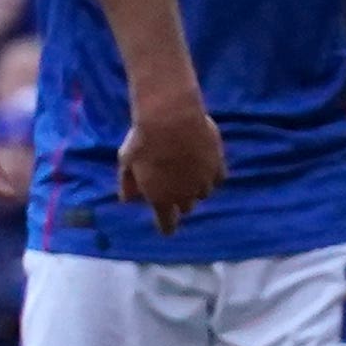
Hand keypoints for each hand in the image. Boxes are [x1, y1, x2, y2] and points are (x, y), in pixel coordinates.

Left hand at [117, 90, 225, 232]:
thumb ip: (128, 183)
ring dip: (196, 187)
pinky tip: (205, 166)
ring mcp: (203, 181)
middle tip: (172, 184)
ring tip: (188, 172)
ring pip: (203, 193)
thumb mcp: (127, 161)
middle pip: (186, 207)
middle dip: (179, 200)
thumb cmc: (144, 139)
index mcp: (161, 198)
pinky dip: (211, 175)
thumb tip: (127, 200)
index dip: (167, 226)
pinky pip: (218, 178)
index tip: (167, 227)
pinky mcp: (217, 165)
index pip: (167, 224)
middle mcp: (185, 195)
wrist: (171, 117)